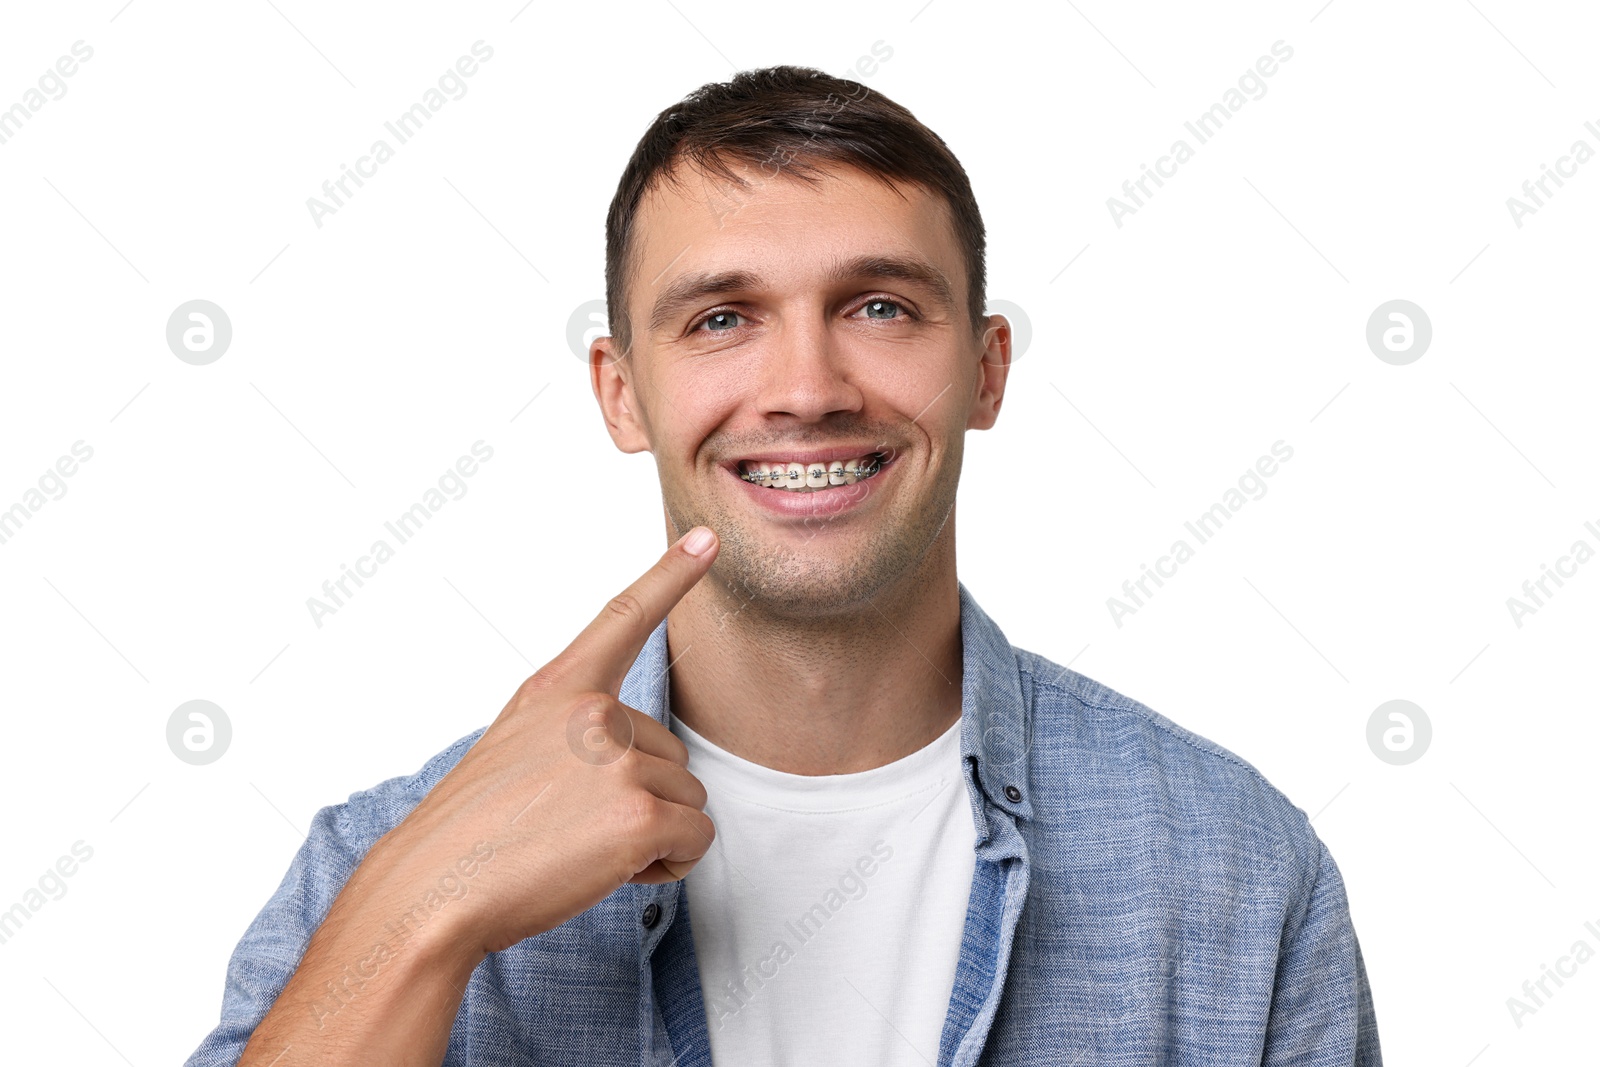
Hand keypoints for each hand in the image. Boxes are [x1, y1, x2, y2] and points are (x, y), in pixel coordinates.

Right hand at [368, 525, 720, 956]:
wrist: (435, 891)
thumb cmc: (472, 834)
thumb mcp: (516, 752)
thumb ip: (578, 736)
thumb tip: (646, 759)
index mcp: (557, 689)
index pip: (622, 619)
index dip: (670, 576)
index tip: (706, 540)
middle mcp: (592, 713)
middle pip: (673, 753)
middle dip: (641, 798)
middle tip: (571, 826)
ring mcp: (618, 760)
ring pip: (689, 797)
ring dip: (654, 834)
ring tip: (580, 847)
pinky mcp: (639, 814)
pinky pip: (697, 837)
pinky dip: (668, 865)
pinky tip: (609, 869)